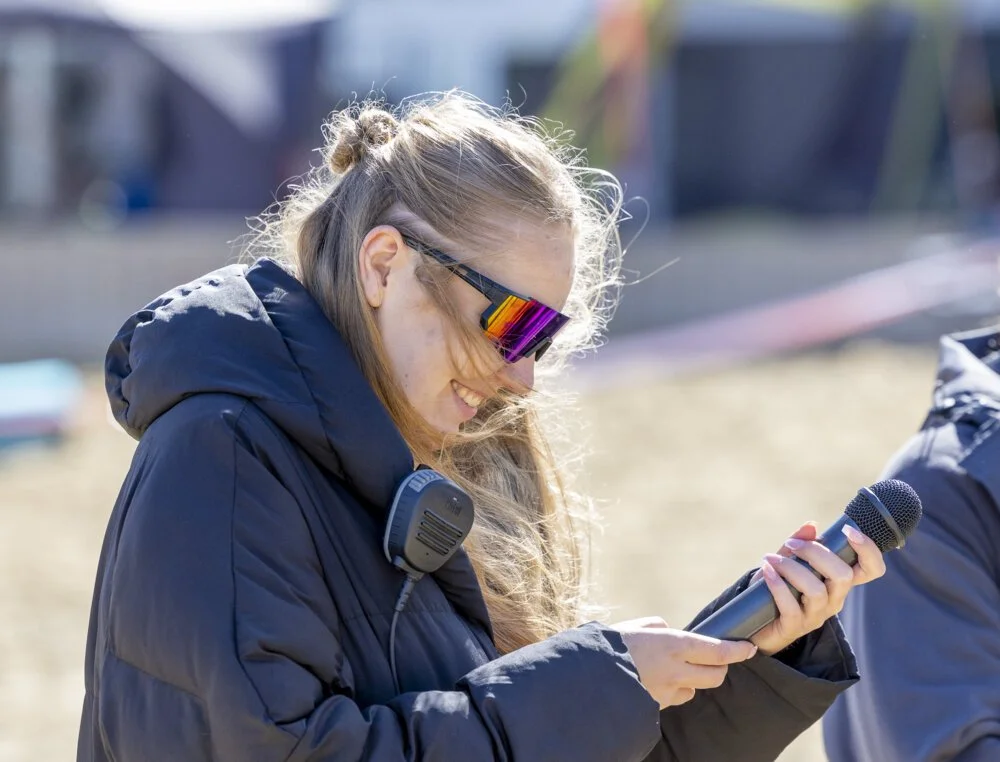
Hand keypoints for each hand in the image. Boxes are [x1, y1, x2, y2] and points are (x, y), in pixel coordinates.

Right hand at [612, 617, 756, 708]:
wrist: (591, 676)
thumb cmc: (612, 644)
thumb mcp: (636, 626)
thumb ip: (657, 627)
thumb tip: (667, 630)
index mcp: (674, 644)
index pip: (718, 651)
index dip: (737, 650)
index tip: (749, 648)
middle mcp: (676, 669)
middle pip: (715, 675)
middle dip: (720, 668)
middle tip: (716, 661)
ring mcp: (668, 690)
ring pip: (695, 689)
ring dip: (693, 681)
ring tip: (676, 671)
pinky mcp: (658, 705)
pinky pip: (674, 698)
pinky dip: (673, 691)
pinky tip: (657, 682)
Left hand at [749, 521, 886, 655]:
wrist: (758, 623)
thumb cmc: (777, 588)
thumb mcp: (788, 563)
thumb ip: (800, 545)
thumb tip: (812, 525)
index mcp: (838, 583)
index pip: (871, 570)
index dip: (868, 550)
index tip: (848, 530)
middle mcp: (834, 600)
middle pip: (843, 576)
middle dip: (816, 552)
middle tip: (792, 545)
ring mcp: (816, 615)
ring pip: (816, 590)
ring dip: (791, 568)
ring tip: (771, 559)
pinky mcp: (795, 627)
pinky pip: (791, 607)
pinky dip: (777, 585)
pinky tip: (767, 571)